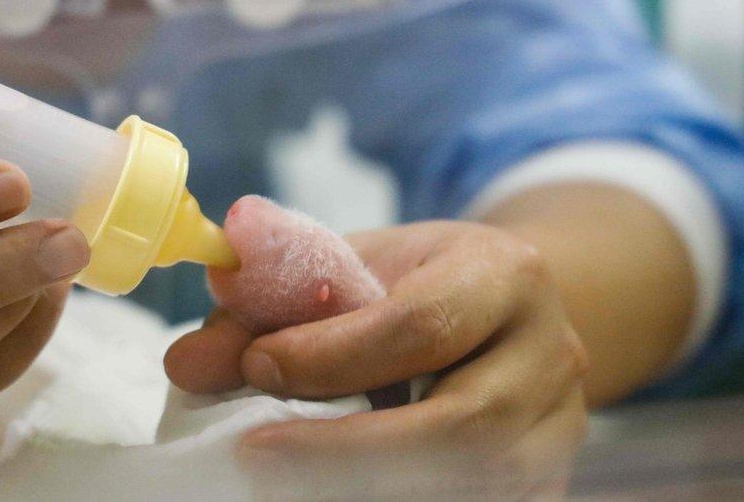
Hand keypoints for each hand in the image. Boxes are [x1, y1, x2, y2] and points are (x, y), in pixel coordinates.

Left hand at [166, 221, 588, 497]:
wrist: (505, 311)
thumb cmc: (420, 282)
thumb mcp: (351, 266)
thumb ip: (269, 303)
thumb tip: (185, 361)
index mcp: (505, 274)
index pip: (421, 324)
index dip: (333, 355)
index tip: (257, 367)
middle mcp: (549, 354)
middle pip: (461, 424)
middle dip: (346, 447)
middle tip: (254, 451)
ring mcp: (558, 427)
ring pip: (477, 481)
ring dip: (369, 485)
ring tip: (284, 480)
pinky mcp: (549, 480)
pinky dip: (402, 497)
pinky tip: (336, 490)